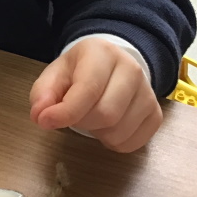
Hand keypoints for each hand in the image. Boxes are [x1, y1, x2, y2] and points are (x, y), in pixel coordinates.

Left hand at [29, 38, 162, 152]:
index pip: (88, 88)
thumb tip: (40, 115)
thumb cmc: (80, 71)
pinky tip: (106, 127)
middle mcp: (132, 69)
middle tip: (73, 115)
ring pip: (119, 131)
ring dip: (97, 133)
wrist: (112, 66)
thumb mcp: (56, 74)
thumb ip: (43, 93)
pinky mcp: (156, 114)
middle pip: (106, 114)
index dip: (65, 111)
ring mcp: (148, 92)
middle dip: (81, 122)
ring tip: (91, 117)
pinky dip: (113, 143)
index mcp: (102, 53)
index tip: (45, 121)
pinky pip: (133, 143)